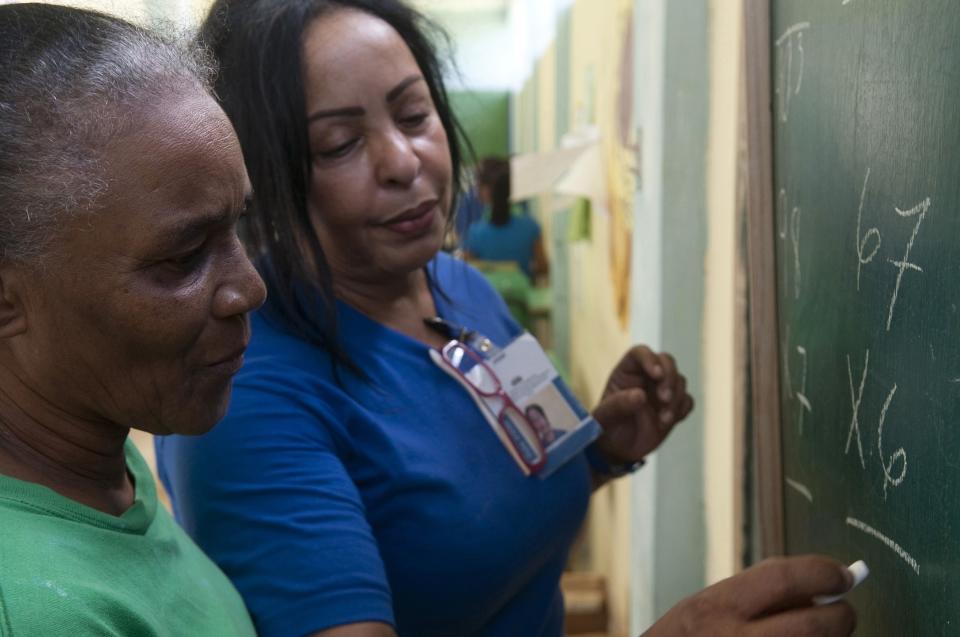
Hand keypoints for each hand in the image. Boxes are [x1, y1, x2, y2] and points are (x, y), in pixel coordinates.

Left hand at [591, 346, 693, 465]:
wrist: (618, 450)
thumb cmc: (606, 429)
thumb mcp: (604, 419)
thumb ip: (618, 406)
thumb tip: (640, 395)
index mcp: (626, 372)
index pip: (640, 353)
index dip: (650, 359)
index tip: (656, 374)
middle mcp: (646, 376)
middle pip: (666, 361)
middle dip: (669, 378)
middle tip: (664, 399)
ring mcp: (661, 389)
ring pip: (680, 380)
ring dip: (676, 398)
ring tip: (663, 419)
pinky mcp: (674, 405)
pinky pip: (687, 400)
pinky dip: (682, 409)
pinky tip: (667, 422)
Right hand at [641, 556, 856, 636]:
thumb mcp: (706, 607)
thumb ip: (756, 594)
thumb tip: (818, 589)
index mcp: (716, 608)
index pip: (783, 578)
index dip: (821, 573)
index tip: (842, 575)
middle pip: (815, 625)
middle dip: (842, 615)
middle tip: (843, 610)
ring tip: (810, 634)